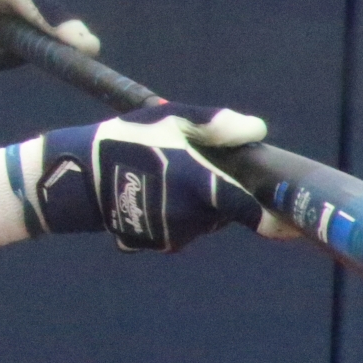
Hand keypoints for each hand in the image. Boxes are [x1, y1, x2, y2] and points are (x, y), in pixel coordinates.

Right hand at [18, 103, 296, 250]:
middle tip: (195, 167)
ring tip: (165, 176)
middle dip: (221, 194)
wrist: (76, 177)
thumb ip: (215, 123)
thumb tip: (257, 129)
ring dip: (197, 205)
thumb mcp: (168, 118)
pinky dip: (175, 215)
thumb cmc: (124, 140)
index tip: (286, 218)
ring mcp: (173, 235)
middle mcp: (193, 218)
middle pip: (225, 212)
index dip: (273, 218)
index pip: (252, 212)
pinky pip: (179, 230)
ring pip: (202, 222)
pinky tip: (150, 193)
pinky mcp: (155, 243)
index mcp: (202, 187)